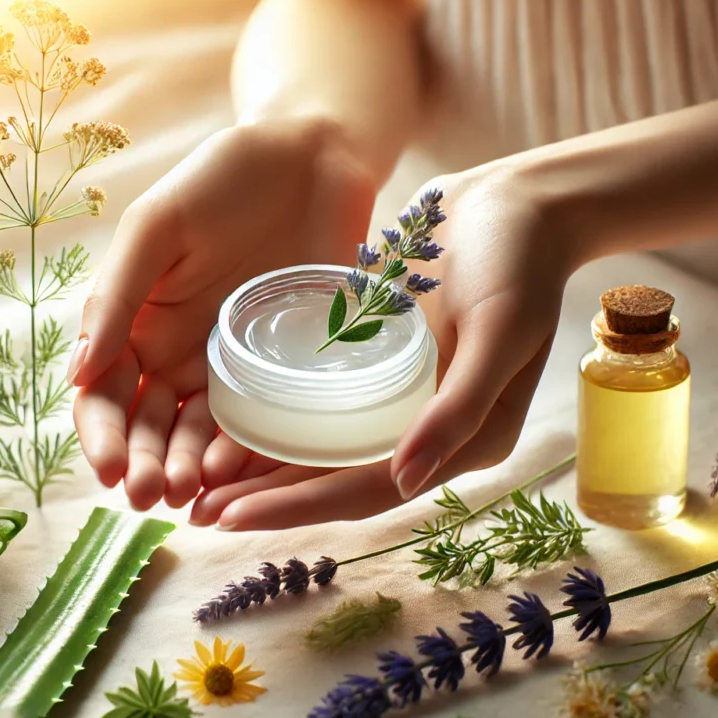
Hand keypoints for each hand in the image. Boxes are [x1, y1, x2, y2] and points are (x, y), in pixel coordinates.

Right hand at [70, 118, 376, 508]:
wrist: (313, 155)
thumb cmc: (224, 178)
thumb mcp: (157, 228)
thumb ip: (118, 296)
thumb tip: (77, 373)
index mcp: (134, 322)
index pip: (103, 394)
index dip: (100, 435)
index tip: (107, 468)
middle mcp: (176, 354)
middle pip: (147, 428)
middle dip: (142, 465)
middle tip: (151, 495)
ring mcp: (229, 367)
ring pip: (196, 437)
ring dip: (186, 470)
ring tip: (189, 493)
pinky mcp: (281, 370)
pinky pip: (256, 424)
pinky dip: (242, 453)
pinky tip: (237, 474)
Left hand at [188, 161, 574, 529]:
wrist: (524, 201)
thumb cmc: (520, 264)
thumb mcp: (499, 334)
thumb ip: (458, 410)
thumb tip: (405, 480)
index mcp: (465, 441)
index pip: (366, 490)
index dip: (296, 507)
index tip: (229, 516)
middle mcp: (430, 432)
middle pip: (336, 481)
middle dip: (266, 500)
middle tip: (193, 514)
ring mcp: (404, 400)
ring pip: (324, 449)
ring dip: (265, 467)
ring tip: (197, 482)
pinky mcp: (382, 364)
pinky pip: (325, 404)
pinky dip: (280, 418)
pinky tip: (230, 418)